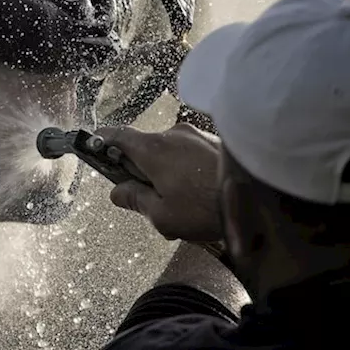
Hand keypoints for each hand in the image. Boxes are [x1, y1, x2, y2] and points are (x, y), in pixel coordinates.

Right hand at [94, 122, 223, 242]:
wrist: (257, 198)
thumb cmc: (204, 209)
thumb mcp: (162, 215)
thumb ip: (136, 200)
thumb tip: (117, 192)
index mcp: (153, 150)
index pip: (117, 136)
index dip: (101, 140)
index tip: (91, 145)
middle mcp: (173, 134)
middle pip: (146, 148)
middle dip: (143, 170)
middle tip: (150, 199)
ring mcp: (196, 134)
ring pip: (171, 152)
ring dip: (168, 171)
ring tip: (183, 205)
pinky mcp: (215, 141)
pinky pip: (191, 152)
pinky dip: (187, 169)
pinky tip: (201, 194)